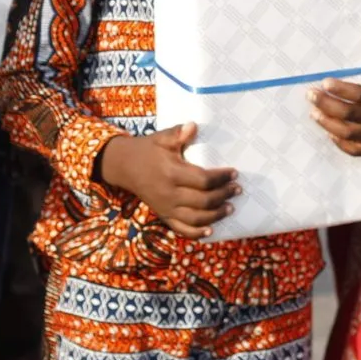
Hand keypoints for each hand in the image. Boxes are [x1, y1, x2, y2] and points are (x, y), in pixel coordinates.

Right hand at [97, 122, 238, 238]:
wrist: (124, 166)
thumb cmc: (147, 149)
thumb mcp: (161, 138)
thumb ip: (178, 133)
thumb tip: (194, 125)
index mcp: (171, 173)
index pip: (203, 180)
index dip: (221, 178)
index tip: (234, 174)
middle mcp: (169, 194)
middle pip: (203, 201)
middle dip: (223, 196)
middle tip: (237, 190)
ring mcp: (165, 207)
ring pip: (195, 219)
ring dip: (215, 216)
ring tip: (230, 208)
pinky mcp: (163, 215)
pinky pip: (181, 229)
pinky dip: (196, 233)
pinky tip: (210, 231)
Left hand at [311, 22, 360, 155]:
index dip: (341, 90)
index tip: (325, 81)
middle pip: (350, 114)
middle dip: (327, 105)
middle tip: (310, 95)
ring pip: (349, 133)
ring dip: (328, 123)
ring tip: (314, 112)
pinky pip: (354, 149)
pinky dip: (340, 142)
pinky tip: (328, 130)